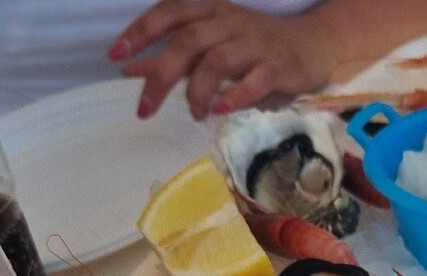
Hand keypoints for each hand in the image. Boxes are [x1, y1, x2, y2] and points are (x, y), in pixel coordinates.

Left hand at [109, 0, 336, 118]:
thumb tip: (130, 68)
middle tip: (145, 108)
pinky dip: (234, 97)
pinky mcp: (277, 67)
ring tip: (194, 113)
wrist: (311, 46)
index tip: (115, 56)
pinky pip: (253, 81)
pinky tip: (220, 111)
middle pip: (188, 41)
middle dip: (161, 75)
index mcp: (211, 11)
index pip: (170, 13)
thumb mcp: (211, 46)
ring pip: (217, 61)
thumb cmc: (255, 47)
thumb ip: (173, 58)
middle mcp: (230, 22)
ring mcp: (255, 44)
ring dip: (198, 91)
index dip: (141, 32)